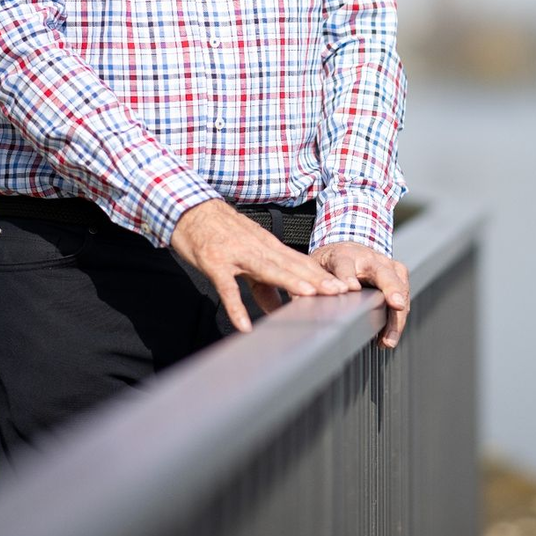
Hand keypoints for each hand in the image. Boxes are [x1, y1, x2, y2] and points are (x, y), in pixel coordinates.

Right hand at [170, 199, 349, 332]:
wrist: (190, 210)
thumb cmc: (220, 233)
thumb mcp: (246, 256)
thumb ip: (263, 284)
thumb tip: (281, 309)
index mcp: (267, 247)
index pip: (300, 262)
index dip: (322, 275)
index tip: (345, 287)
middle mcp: (256, 248)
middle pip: (290, 265)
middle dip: (316, 279)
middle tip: (340, 292)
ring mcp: (236, 254)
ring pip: (266, 269)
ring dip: (288, 282)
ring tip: (309, 296)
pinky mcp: (215, 263)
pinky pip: (227, 286)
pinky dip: (235, 306)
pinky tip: (244, 324)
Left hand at [310, 241, 410, 348]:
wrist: (348, 248)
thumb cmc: (330, 263)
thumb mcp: (315, 269)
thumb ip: (309, 285)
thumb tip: (298, 301)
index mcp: (343, 255)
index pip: (344, 265)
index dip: (347, 277)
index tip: (349, 288)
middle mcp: (368, 257)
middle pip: (382, 272)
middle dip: (390, 288)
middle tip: (394, 304)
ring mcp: (385, 263)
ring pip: (398, 284)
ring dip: (398, 311)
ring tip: (389, 338)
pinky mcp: (397, 271)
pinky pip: (404, 291)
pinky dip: (401, 314)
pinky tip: (392, 333)